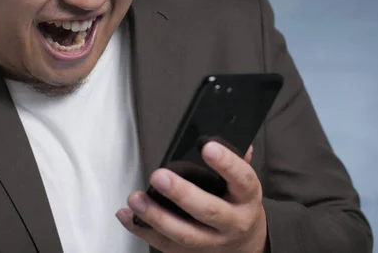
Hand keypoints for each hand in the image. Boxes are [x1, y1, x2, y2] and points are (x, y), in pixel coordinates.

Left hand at [117, 143, 266, 252]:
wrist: (248, 244)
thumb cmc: (239, 203)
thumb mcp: (244, 181)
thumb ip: (236, 158)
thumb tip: (228, 136)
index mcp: (247, 197)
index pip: (242, 179)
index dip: (226, 164)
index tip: (207, 147)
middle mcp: (233, 222)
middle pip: (208, 211)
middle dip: (181, 194)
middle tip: (159, 176)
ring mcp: (213, 241)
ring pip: (185, 234)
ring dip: (156, 216)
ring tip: (136, 199)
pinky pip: (166, 245)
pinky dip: (143, 230)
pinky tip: (128, 215)